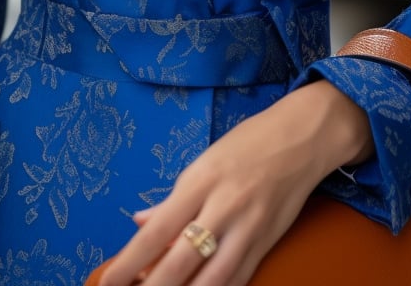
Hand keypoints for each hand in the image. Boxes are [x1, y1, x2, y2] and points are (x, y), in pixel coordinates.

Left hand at [100, 80, 372, 285]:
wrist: (302, 138)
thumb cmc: (247, 144)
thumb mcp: (204, 161)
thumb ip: (173, 198)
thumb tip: (140, 224)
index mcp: (201, 180)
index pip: (158, 229)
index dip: (129, 260)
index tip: (108, 282)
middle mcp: (224, 206)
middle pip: (181, 260)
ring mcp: (248, 228)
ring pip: (212, 279)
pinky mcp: (267, 242)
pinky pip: (238, 278)